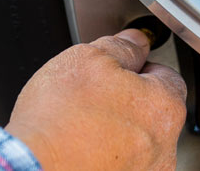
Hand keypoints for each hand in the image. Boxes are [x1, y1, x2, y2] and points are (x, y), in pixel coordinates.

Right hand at [5, 30, 186, 169]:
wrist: (33, 167)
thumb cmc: (58, 121)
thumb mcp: (87, 59)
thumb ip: (120, 47)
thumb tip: (135, 42)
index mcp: (165, 107)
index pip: (166, 75)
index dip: (137, 67)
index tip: (116, 69)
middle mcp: (164, 147)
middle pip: (152, 111)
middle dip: (126, 100)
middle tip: (92, 96)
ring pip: (136, 140)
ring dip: (116, 131)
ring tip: (81, 125)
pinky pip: (120, 163)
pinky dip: (104, 154)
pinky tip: (80, 147)